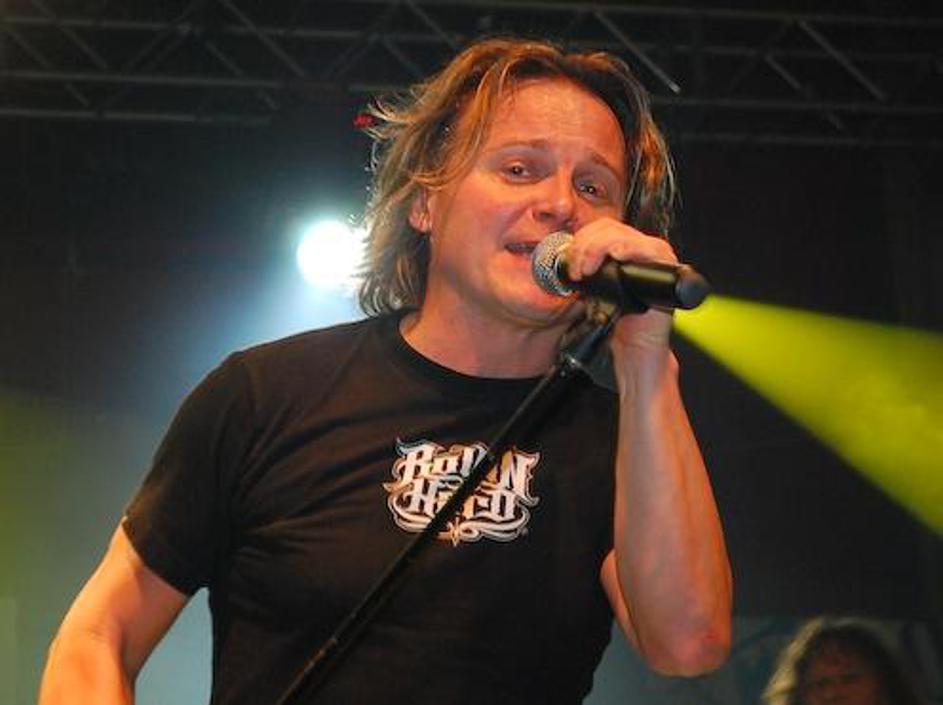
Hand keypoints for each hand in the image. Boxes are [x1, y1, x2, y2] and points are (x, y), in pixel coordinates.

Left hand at [565, 217, 676, 363]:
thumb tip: (566, 258)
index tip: (570, 262)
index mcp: (625, 248)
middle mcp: (642, 247)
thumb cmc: (618, 316)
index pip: (603, 227)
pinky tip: (616, 254)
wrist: (635, 343)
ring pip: (625, 235)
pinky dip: (630, 248)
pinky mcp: (667, 268)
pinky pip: (650, 249)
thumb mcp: (595, 287)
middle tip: (577, 269)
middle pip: (611, 227)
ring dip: (600, 248)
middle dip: (587, 246)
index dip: (582, 239)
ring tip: (588, 270)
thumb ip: (585, 269)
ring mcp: (655, 256)